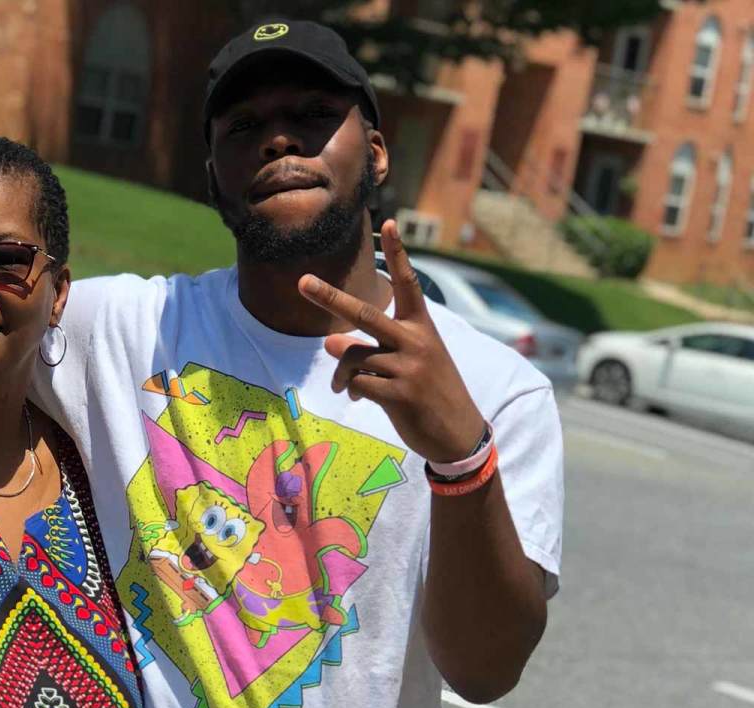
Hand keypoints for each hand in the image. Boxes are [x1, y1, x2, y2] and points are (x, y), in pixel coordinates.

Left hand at [299, 220, 484, 463]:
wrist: (458, 433)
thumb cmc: (430, 391)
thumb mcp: (412, 361)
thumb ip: (373, 347)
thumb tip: (331, 342)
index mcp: (422, 327)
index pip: (408, 283)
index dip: (399, 253)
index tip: (390, 221)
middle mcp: (416, 342)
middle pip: (365, 314)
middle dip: (330, 297)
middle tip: (302, 282)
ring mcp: (409, 368)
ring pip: (353, 356)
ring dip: (342, 372)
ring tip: (344, 384)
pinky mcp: (399, 396)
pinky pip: (357, 383)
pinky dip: (351, 389)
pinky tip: (359, 397)